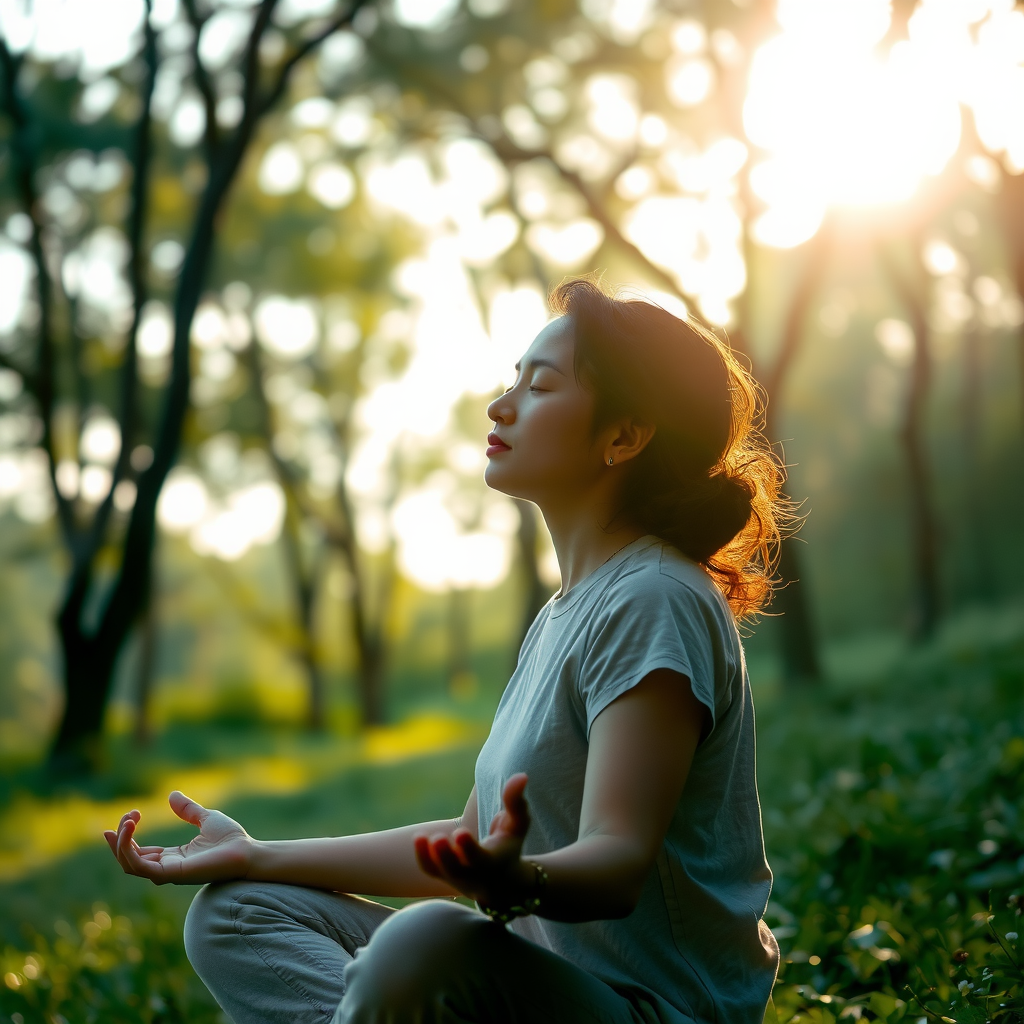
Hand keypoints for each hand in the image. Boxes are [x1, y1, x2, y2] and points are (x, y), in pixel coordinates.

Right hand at [103, 791, 253, 885]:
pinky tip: (130, 828)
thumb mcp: (206, 818)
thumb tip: (171, 795)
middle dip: (120, 838)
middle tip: (129, 815)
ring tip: (128, 820)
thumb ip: (188, 810)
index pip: (138, 852)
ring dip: (121, 843)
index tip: (129, 815)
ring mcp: (168, 872)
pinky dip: (128, 850)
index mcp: (172, 857)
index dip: (127, 837)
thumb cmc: (231, 838)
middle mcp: (167, 867)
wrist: (248, 850)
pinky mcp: (172, 873)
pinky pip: (140, 867)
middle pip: (129, 859)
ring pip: (130, 864)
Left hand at [413, 773, 533, 908]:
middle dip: (446, 856)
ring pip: (439, 872)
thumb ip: (516, 802)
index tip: (460, 832)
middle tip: (437, 838)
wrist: (502, 881)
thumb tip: (521, 776)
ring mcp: (456, 878)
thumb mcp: (518, 825)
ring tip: (419, 836)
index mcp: (493, 862)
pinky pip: (429, 869)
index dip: (468, 848)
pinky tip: (418, 837)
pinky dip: (421, 856)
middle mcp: (473, 874)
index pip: (479, 859)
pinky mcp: (443, 875)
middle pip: (456, 871)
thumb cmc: (510, 845)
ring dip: (428, 857)